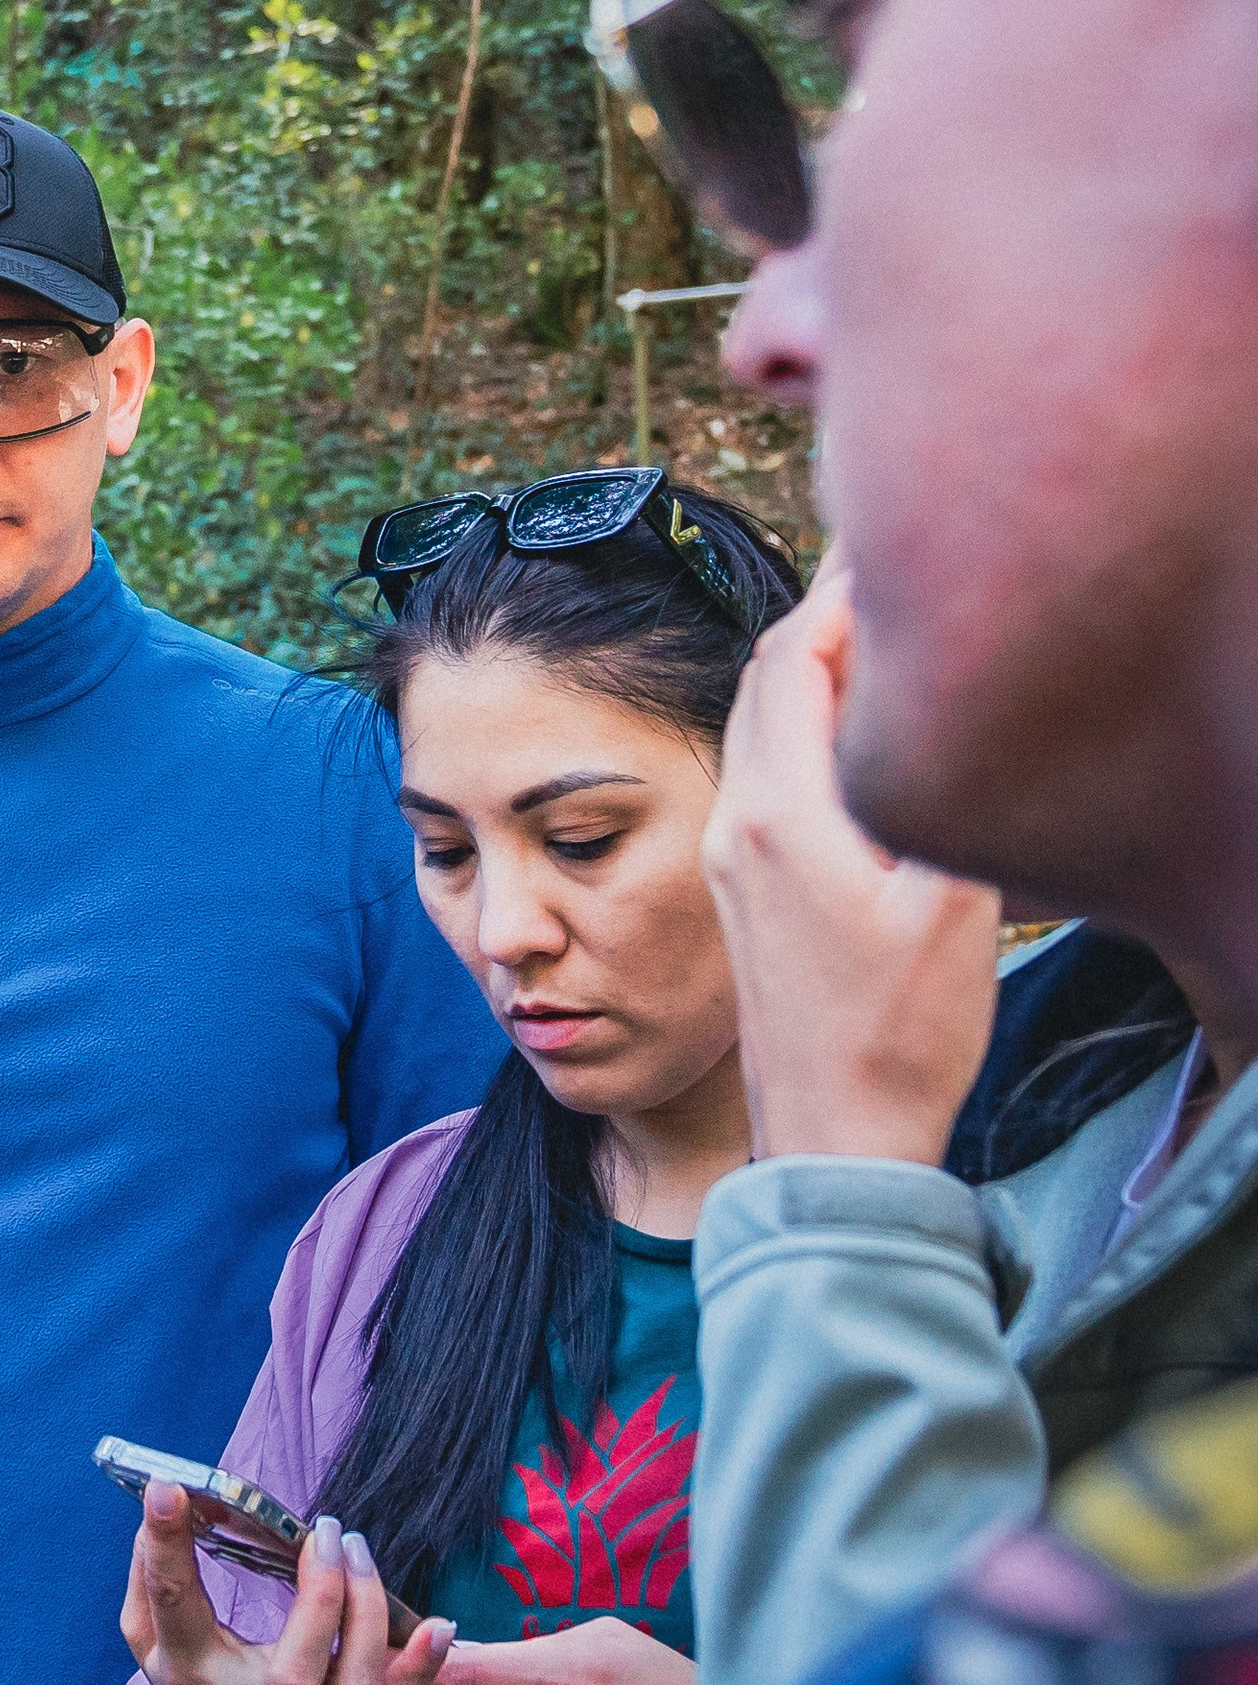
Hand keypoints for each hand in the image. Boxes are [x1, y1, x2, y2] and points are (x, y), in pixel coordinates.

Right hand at [122, 1485, 455, 1684]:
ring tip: (354, 1547)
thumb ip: (148, 1579)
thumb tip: (164, 1501)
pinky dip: (425, 1666)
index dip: (167, 1546)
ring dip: (367, 1609)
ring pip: (355, 1680)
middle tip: (323, 1530)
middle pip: (296, 1668)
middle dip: (321, 1593)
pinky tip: (439, 1624)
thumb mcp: (155, 1649)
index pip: (174, 1607)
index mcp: (193, 1673)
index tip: (170, 1490)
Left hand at [703, 566, 1000, 1166]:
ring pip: (758, 721)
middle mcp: (738, 819)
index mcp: (782, 811)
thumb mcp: (954, 904)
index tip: (886, 549)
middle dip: (823, 614)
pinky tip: (845, 729)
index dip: (840, 592)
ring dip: (807, 668)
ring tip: (872, 635)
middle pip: (767, 676)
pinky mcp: (739, 886)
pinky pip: (759, 768)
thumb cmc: (898, 1032)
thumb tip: (932, 707)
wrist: (833, 1135)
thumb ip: (933, 787)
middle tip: (882, 572)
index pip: (796, 655)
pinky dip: (796, 721)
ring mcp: (730, 854)